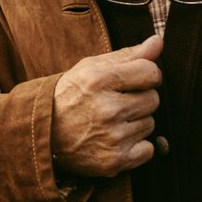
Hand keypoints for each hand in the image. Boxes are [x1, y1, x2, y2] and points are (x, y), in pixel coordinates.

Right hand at [50, 34, 162, 178]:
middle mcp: (107, 108)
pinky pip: (148, 150)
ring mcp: (112, 136)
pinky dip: (136, 147)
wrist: (42, 134)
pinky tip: (114, 140)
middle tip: (114, 104)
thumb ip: (128, 55)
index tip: (132, 81)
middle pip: (153, 99)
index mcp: (99, 80)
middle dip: (138, 100)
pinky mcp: (115, 160)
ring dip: (135, 123)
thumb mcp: (91, 68)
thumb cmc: (69, 96)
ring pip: (150, 124)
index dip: (145, 75)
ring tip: (110, 123)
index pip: (151, 72)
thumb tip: (158, 41)